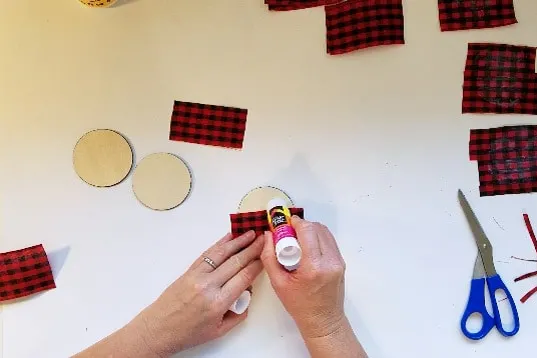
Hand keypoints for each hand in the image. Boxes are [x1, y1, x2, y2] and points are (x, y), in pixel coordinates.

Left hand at [138, 230, 263, 355]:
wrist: (159, 329)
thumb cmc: (188, 333)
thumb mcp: (220, 331)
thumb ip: (238, 314)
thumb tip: (247, 294)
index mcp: (218, 303)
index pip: (244, 277)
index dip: (257, 264)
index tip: (266, 255)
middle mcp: (208, 286)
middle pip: (235, 262)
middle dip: (252, 248)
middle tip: (263, 238)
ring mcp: (197, 276)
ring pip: (221, 254)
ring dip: (237, 241)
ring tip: (250, 233)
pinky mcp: (189, 271)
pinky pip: (208, 254)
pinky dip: (220, 244)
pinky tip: (229, 237)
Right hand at [261, 217, 345, 338]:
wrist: (323, 321)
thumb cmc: (299, 306)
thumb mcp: (278, 283)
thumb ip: (269, 256)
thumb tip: (268, 235)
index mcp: (313, 267)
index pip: (308, 231)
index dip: (295, 222)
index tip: (284, 223)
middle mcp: (329, 261)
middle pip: (317, 228)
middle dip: (301, 226)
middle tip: (288, 233)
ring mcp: (338, 261)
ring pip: (325, 232)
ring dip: (310, 230)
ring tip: (297, 240)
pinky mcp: (341, 262)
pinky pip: (329, 241)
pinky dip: (317, 238)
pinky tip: (307, 247)